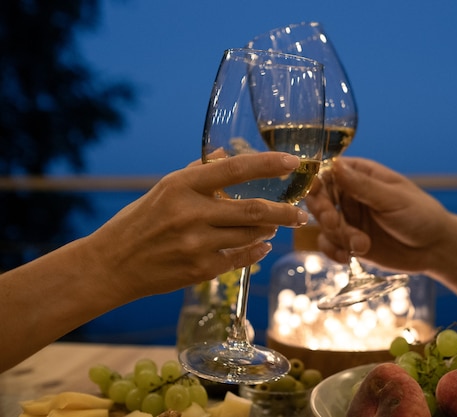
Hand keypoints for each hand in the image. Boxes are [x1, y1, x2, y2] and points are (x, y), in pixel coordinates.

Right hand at [86, 152, 308, 297]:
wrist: (113, 264)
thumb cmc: (139, 221)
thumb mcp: (163, 189)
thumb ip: (198, 173)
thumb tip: (227, 155)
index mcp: (182, 186)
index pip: (235, 170)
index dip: (268, 164)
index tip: (293, 162)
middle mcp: (191, 213)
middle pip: (253, 209)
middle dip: (285, 211)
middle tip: (302, 212)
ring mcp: (196, 244)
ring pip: (250, 235)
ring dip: (269, 230)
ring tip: (276, 226)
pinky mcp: (199, 270)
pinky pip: (240, 259)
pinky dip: (256, 251)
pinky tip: (262, 246)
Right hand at [307, 157, 450, 272]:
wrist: (435, 249)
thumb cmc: (421, 215)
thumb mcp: (393, 198)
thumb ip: (362, 185)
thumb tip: (335, 165)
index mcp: (361, 176)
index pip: (329, 172)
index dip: (318, 182)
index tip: (317, 193)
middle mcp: (350, 195)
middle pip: (319, 198)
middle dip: (323, 211)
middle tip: (333, 222)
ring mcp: (348, 219)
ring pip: (323, 224)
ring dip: (336, 235)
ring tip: (361, 244)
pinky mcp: (349, 241)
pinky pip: (329, 244)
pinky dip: (333, 251)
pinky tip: (347, 257)